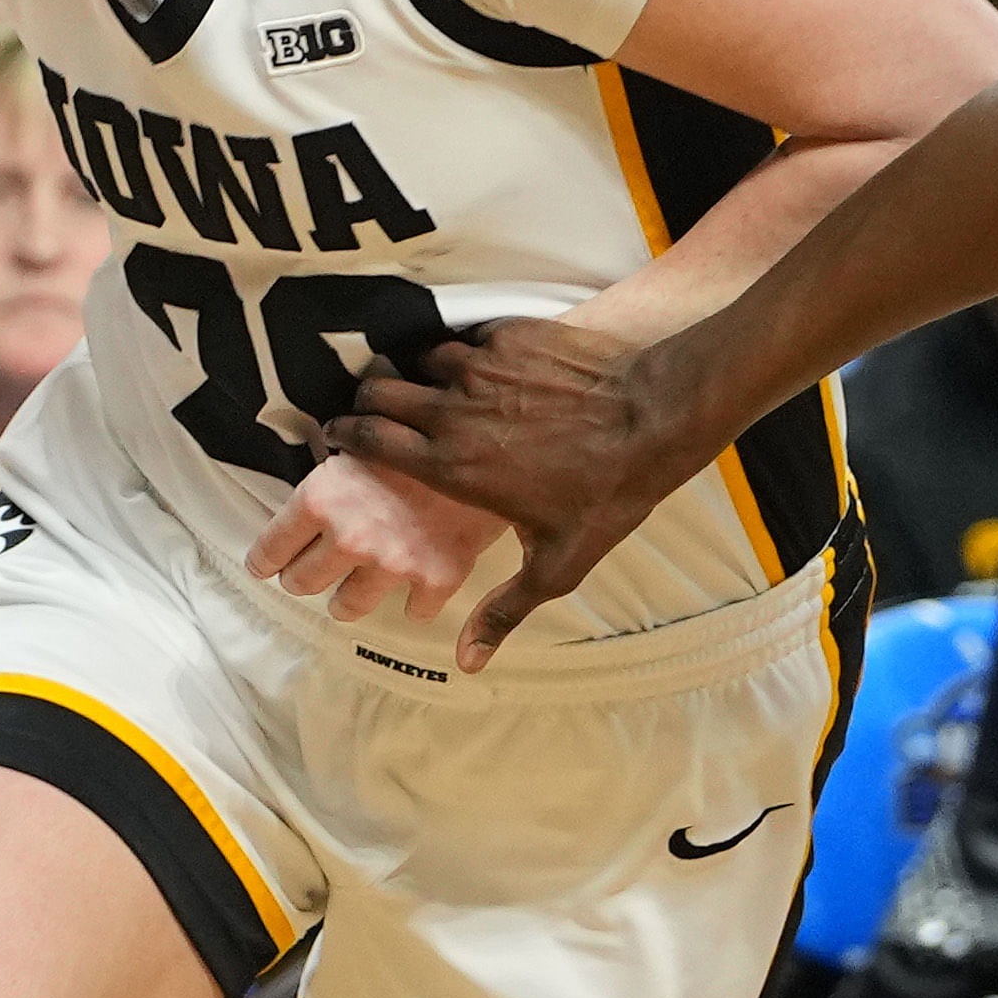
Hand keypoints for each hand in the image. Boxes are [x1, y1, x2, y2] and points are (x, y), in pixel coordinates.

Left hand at [243, 447, 505, 629]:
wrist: (495, 438)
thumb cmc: (427, 427)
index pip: (270, 548)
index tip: (263, 566)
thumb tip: (315, 496)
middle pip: (302, 582)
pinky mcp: (436, 579)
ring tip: (351, 590)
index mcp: (322, 498)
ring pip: (347, 607)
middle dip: (302, 577)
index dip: (264, 558)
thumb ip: (334, 477)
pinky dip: (414, 600)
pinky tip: (414, 585)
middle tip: (309, 572)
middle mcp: (351, 537)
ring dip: (346, 599)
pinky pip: (413, 612)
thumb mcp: (365, 438)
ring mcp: (393, 564)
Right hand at [318, 313, 707, 672]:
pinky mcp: (510, 335)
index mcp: (451, 465)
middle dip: (370, 402)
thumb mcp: (557, 564)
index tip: (340, 439)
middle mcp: (453, 409)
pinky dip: (468, 353)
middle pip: (378, 390)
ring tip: (438, 393)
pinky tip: (488, 370)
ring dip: (421, 375)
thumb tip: (467, 662)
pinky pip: (468, 338)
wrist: (657, 416)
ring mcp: (481, 366)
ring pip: (421, 360)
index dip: (345, 437)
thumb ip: (504, 610)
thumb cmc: (608, 494)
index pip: (367, 439)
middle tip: (379, 414)